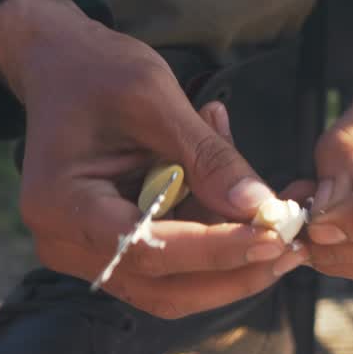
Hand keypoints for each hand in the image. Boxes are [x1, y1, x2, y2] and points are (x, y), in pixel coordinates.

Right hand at [0, 0, 306, 318]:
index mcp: (62, 205)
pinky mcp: (113, 251)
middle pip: (164, 286)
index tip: (273, 238)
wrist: (59, 66)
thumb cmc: (97, 71)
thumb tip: (260, 208)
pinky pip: (173, 267)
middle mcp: (67, 244)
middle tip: (293, 249)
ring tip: (284, 233)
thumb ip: (208, 157)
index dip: (214, 250)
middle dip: (235, 272)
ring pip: (174, 287)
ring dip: (233, 268)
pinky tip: (248, 213)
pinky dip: (215, 247)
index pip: (148, 247)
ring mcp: (88, 254)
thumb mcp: (156, 98)